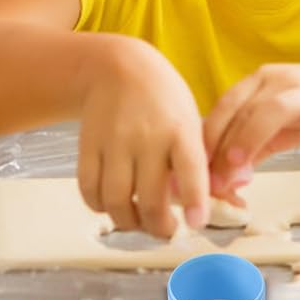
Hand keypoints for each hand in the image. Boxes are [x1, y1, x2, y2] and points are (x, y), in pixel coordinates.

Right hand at [77, 39, 211, 238]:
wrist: (118, 68)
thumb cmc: (163, 99)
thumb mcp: (191, 120)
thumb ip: (198, 160)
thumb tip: (212, 203)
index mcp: (180, 129)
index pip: (191, 170)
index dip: (196, 201)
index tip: (197, 223)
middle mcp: (146, 137)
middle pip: (149, 199)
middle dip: (160, 227)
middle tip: (167, 231)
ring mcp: (114, 143)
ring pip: (116, 202)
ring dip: (129, 223)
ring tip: (140, 222)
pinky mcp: (88, 147)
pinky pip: (90, 191)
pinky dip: (101, 207)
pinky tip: (114, 204)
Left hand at [200, 61, 299, 202]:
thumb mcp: (277, 121)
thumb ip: (252, 147)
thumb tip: (223, 180)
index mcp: (260, 82)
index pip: (226, 108)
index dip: (208, 139)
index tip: (196, 170)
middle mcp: (281, 81)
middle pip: (245, 111)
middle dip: (225, 148)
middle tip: (213, 181)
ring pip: (276, 108)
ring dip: (253, 135)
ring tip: (240, 164)